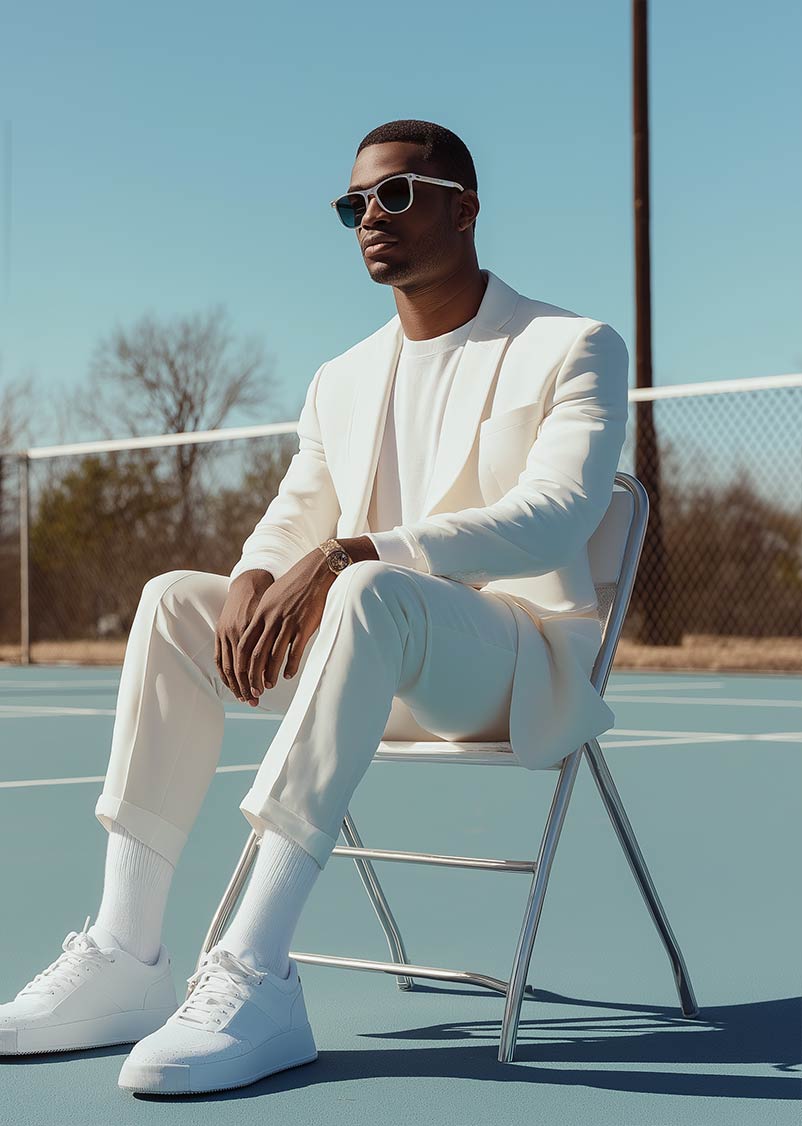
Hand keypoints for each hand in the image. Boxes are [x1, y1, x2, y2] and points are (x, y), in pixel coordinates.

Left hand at [217, 552, 337, 704]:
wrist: (316, 572)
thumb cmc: (294, 585)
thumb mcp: (272, 597)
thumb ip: (263, 616)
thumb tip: (256, 632)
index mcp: (261, 613)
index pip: (244, 644)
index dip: (241, 664)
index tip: (241, 677)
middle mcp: (271, 619)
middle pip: (256, 654)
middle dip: (252, 676)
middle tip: (253, 690)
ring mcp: (287, 623)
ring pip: (274, 655)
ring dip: (270, 674)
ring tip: (269, 685)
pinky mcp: (304, 626)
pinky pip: (295, 651)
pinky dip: (290, 666)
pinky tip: (288, 675)